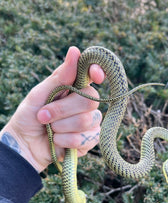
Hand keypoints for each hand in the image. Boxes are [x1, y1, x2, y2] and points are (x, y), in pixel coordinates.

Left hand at [0, 46, 104, 172]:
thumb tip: (75, 51)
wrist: (26, 145)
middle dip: (62, 110)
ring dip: (61, 126)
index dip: (98, 72)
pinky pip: (84, 138)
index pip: (94, 75)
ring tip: (50, 129)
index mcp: (75, 88)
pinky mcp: (90, 140)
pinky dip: (65, 140)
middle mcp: (86, 104)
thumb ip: (59, 77)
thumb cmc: (30, 116)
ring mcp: (91, 123)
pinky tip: (57, 141)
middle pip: (90, 100)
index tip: (96, 75)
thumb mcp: (40, 93)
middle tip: (44, 115)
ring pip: (85, 120)